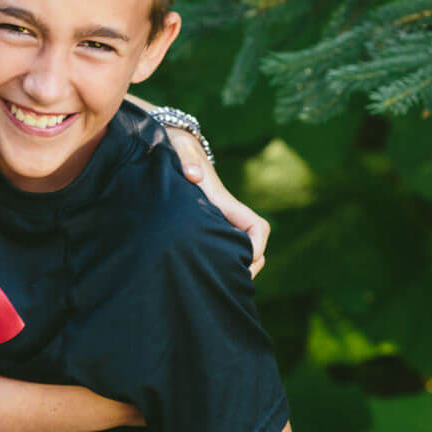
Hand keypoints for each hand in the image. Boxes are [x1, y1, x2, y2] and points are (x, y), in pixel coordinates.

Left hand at [164, 130, 269, 276]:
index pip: (257, 228)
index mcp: (225, 204)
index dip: (256, 245)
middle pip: (255, 247)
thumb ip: (187, 160)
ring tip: (214, 284)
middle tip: (226, 283)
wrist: (175, 148)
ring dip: (235, 267)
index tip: (242, 258)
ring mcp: (218, 223)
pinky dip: (221, 263)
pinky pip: (222, 250)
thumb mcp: (182, 151)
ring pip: (240, 251)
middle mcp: (227, 216)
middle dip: (248, 266)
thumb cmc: (180, 150)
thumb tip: (192, 175)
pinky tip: (202, 274)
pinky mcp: (206, 227)